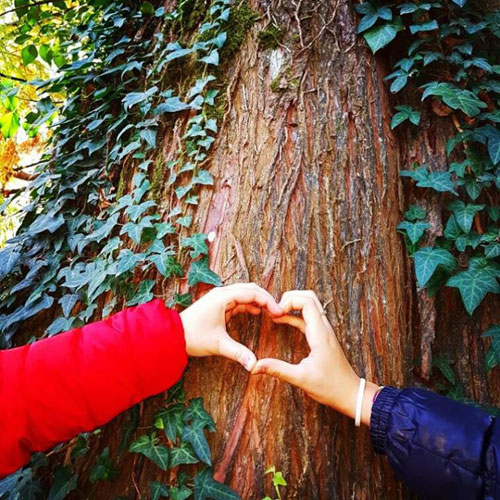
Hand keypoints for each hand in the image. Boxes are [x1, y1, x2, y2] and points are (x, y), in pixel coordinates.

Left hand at [180, 283, 283, 371]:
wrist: (172, 337)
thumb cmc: (193, 337)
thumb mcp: (218, 345)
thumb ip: (238, 353)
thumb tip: (254, 366)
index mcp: (223, 297)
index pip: (252, 293)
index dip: (268, 301)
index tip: (279, 312)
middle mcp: (222, 293)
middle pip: (250, 289)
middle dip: (266, 298)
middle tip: (278, 311)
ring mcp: (220, 298)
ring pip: (245, 293)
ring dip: (258, 300)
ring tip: (271, 312)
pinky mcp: (218, 304)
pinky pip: (238, 300)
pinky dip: (249, 304)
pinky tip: (257, 312)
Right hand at [252, 290, 379, 424]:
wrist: (350, 394)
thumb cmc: (330, 387)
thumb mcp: (301, 379)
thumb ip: (278, 370)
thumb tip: (255, 367)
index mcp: (320, 333)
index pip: (307, 301)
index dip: (289, 301)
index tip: (275, 313)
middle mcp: (324, 328)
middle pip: (309, 297)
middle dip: (289, 298)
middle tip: (274, 309)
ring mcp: (324, 331)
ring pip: (309, 305)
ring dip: (292, 304)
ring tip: (274, 313)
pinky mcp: (322, 337)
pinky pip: (308, 318)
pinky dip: (294, 315)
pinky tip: (281, 321)